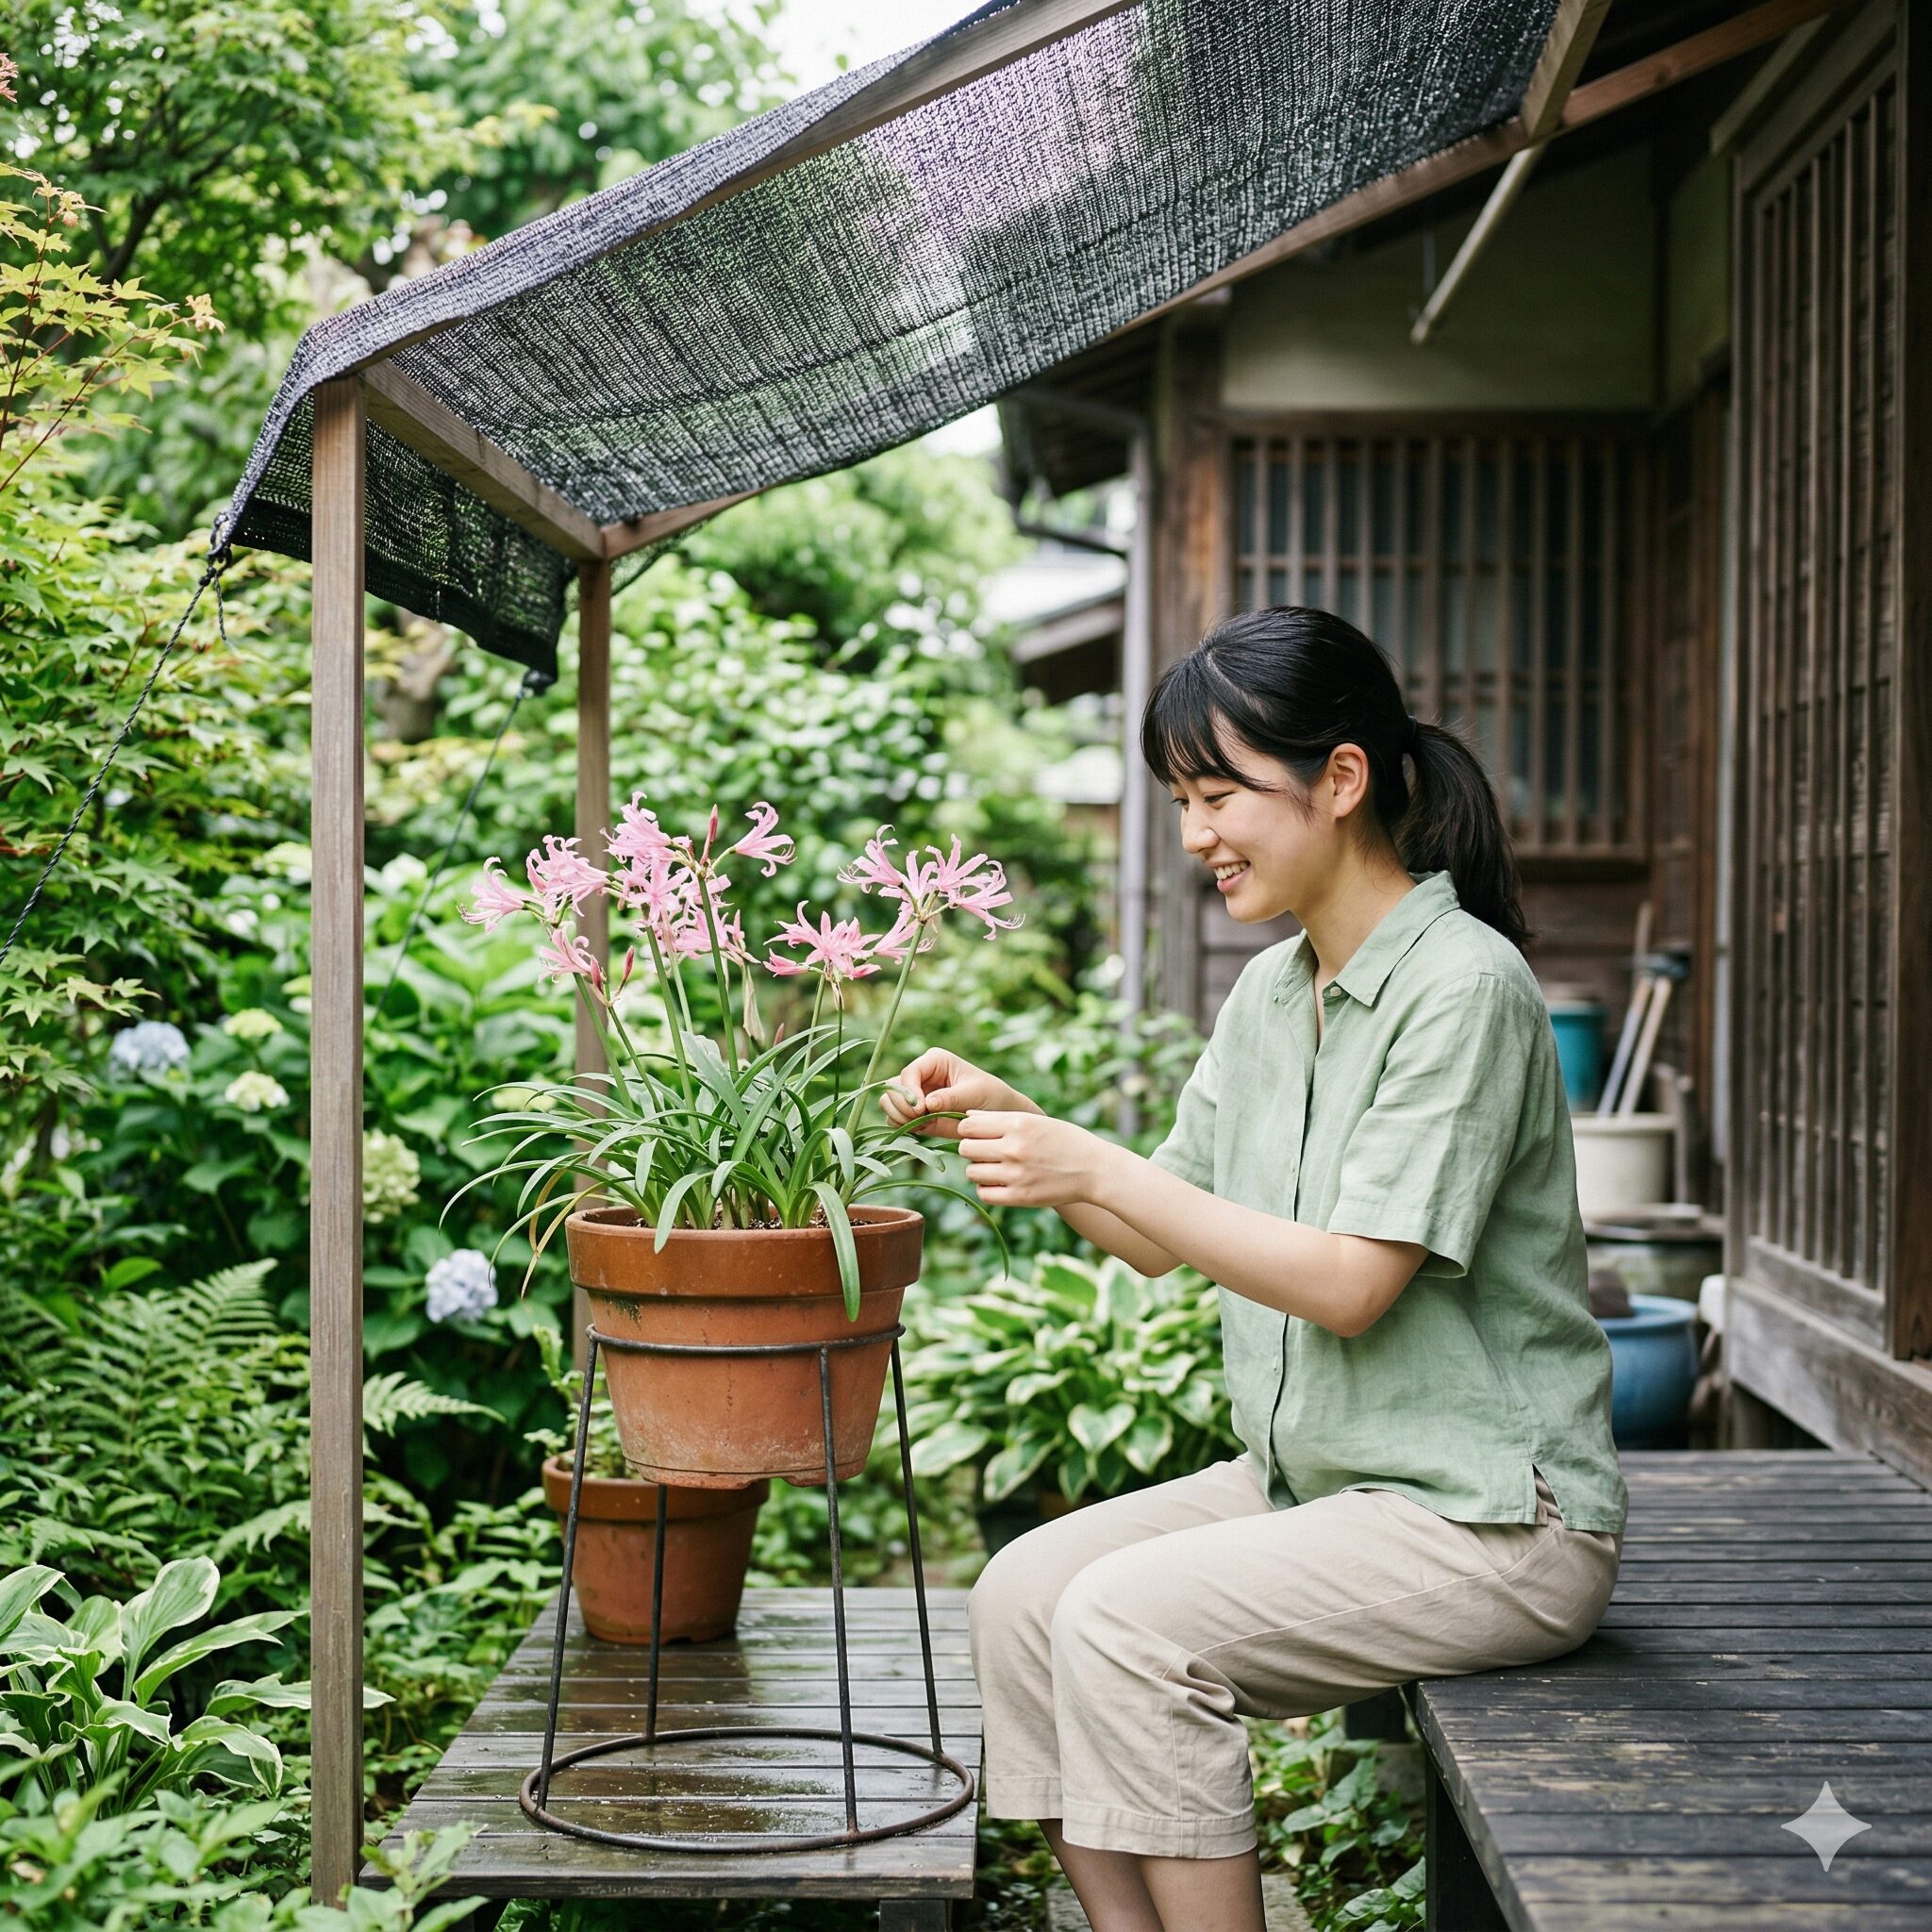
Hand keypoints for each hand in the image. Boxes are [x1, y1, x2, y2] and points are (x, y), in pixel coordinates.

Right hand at [880, 1048, 1029, 1138]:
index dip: (909, 1090)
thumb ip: (951, 1097)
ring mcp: (915, 1094)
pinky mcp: (914, 1113)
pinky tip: (920, 1130)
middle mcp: (920, 1075)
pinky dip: (901, 1126)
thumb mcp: (975, 1093)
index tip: (921, 1109)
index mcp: (934, 1061)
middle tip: (919, 1119)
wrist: (996, 1115)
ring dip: (898, 1116)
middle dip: (901, 1105)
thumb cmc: (990, 1096)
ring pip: (888, 1102)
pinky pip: (894, 1118)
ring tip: (919, 1125)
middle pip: (892, 1087)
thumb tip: (928, 1103)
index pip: (910, 1072)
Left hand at [957, 1109, 1104, 1208]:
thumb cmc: (1066, 1140)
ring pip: (971, 1172)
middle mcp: (1013, 1148)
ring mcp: (1015, 1175)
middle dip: (972, 1149)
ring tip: (996, 1167)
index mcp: (1017, 1124)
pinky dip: (988, 1188)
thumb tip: (967, 1117)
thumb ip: (1000, 1118)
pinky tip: (1000, 1182)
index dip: (968, 1129)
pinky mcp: (1020, 1197)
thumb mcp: (1036, 1121)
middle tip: (986, 1151)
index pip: (968, 1125)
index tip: (977, 1134)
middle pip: (965, 1148)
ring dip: (979, 1169)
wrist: (1095, 1170)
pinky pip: (984, 1193)